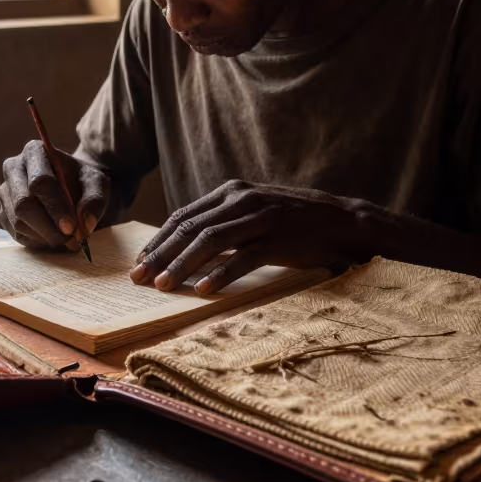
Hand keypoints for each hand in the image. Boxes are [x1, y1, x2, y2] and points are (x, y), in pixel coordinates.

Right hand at [0, 141, 110, 249]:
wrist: (74, 191)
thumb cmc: (83, 183)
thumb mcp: (96, 185)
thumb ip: (94, 200)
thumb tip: (85, 224)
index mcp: (34, 152)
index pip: (40, 182)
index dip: (55, 207)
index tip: (72, 227)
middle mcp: (13, 169)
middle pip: (24, 203)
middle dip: (48, 226)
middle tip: (70, 239)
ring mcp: (5, 192)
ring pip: (18, 221)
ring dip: (44, 236)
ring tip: (67, 239)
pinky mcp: (3, 213)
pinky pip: (16, 233)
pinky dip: (37, 240)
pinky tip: (53, 236)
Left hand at [130, 180, 364, 293]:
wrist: (341, 220)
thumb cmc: (293, 221)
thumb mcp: (253, 211)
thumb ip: (223, 221)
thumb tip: (185, 248)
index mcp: (231, 191)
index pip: (183, 216)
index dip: (159, 240)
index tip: (141, 261)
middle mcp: (241, 200)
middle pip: (190, 228)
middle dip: (161, 255)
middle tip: (140, 278)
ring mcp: (260, 218)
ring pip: (210, 242)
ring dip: (183, 266)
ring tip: (164, 287)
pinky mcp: (278, 238)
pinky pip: (243, 257)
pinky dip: (221, 274)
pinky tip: (204, 290)